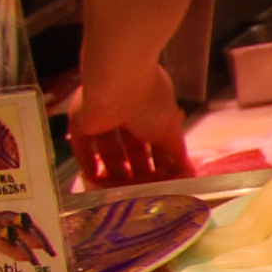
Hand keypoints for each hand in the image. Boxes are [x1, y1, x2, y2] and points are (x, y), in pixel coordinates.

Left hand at [73, 54, 189, 185]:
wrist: (119, 80)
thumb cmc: (150, 101)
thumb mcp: (170, 130)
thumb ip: (177, 153)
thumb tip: (190, 172)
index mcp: (148, 110)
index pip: (151, 140)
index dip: (157, 161)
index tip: (162, 181)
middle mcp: (124, 112)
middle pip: (129, 147)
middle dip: (136, 168)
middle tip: (142, 191)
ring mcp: (101, 117)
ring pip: (106, 148)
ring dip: (113, 169)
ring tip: (120, 191)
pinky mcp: (81, 122)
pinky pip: (82, 146)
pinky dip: (87, 162)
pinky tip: (93, 178)